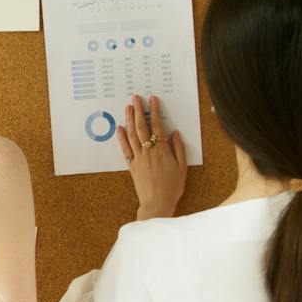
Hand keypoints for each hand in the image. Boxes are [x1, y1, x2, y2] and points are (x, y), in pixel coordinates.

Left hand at [117, 94, 186, 220]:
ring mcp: (138, 158)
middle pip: (141, 127)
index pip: (157, 126)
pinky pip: (125, 149)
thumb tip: (174, 133)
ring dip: (129, 119)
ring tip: (127, 107)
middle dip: (138, 110)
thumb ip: (178, 149)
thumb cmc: (172, 187)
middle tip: (135, 98)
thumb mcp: (182, 167)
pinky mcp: (132, 165)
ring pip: (132, 135)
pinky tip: (119, 128)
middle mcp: (148, 151)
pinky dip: (121, 138)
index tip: (152, 100)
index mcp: (162, 151)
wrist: (157, 204)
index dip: (154, 111)